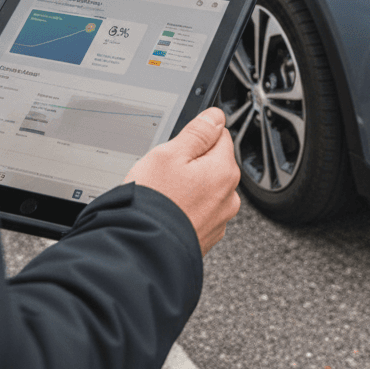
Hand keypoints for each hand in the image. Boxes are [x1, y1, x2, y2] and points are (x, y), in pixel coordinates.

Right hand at [125, 108, 240, 255]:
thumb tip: (215, 116)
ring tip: (164, 195)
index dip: (196, 136)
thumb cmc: (153, 205)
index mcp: (224, 171)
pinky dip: (186, 209)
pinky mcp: (206, 237)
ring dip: (189, 188)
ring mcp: (219, 220)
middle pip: (213, 163)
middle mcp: (229, 197)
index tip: (179, 146)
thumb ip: (197, 132)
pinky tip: (167, 212)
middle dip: (192, 163)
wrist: (140, 252)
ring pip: (205, 189)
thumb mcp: (168, 154)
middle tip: (165, 173)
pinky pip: (198, 212)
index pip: (220, 135)